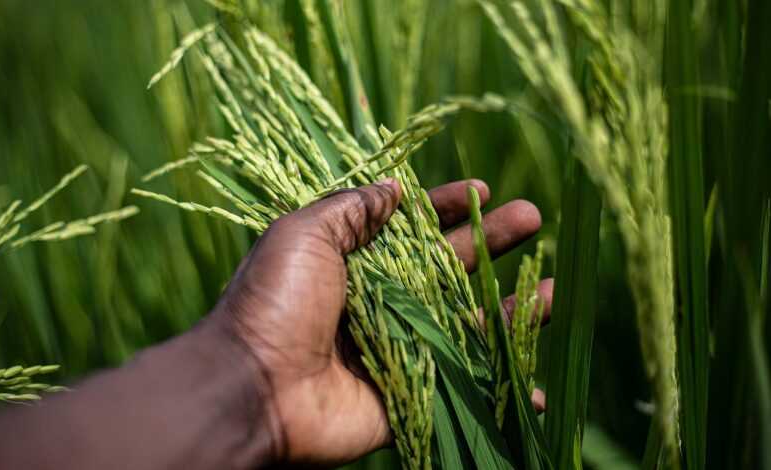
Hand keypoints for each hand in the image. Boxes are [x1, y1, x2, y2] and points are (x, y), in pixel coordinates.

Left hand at [210, 178, 552, 466]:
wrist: (253, 388)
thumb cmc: (275, 302)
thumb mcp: (303, 234)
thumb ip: (351, 209)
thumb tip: (394, 187)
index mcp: (355, 262)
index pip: (412, 228)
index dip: (447, 207)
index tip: (482, 189)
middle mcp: (380, 301)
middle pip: (448, 268)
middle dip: (491, 242)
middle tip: (532, 217)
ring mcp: (398, 348)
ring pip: (465, 325)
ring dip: (510, 309)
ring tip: (554, 289)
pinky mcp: (408, 392)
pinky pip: (463, 385)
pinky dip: (499, 387)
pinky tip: (536, 384)